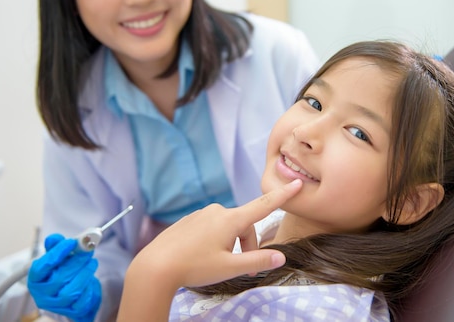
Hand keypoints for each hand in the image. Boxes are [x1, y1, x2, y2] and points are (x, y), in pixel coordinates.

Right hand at [27, 234, 101, 321]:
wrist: (76, 292)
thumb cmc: (64, 272)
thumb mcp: (58, 257)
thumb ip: (56, 246)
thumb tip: (54, 238)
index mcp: (35, 279)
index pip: (40, 268)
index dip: (56, 253)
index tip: (71, 242)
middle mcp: (43, 295)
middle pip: (59, 279)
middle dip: (77, 261)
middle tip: (89, 250)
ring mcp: (57, 305)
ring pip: (72, 291)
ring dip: (85, 273)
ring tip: (92, 262)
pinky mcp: (72, 311)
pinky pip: (83, 300)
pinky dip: (90, 287)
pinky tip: (91, 277)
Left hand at [117, 179, 302, 321]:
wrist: (155, 266)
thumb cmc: (194, 267)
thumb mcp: (229, 268)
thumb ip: (257, 261)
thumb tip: (281, 257)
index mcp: (230, 220)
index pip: (264, 206)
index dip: (283, 195)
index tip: (297, 183)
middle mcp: (217, 212)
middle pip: (245, 226)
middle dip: (248, 246)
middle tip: (242, 270)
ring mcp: (202, 214)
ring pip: (228, 228)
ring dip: (231, 244)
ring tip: (218, 264)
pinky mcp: (190, 220)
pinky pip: (212, 228)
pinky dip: (216, 241)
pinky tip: (202, 257)